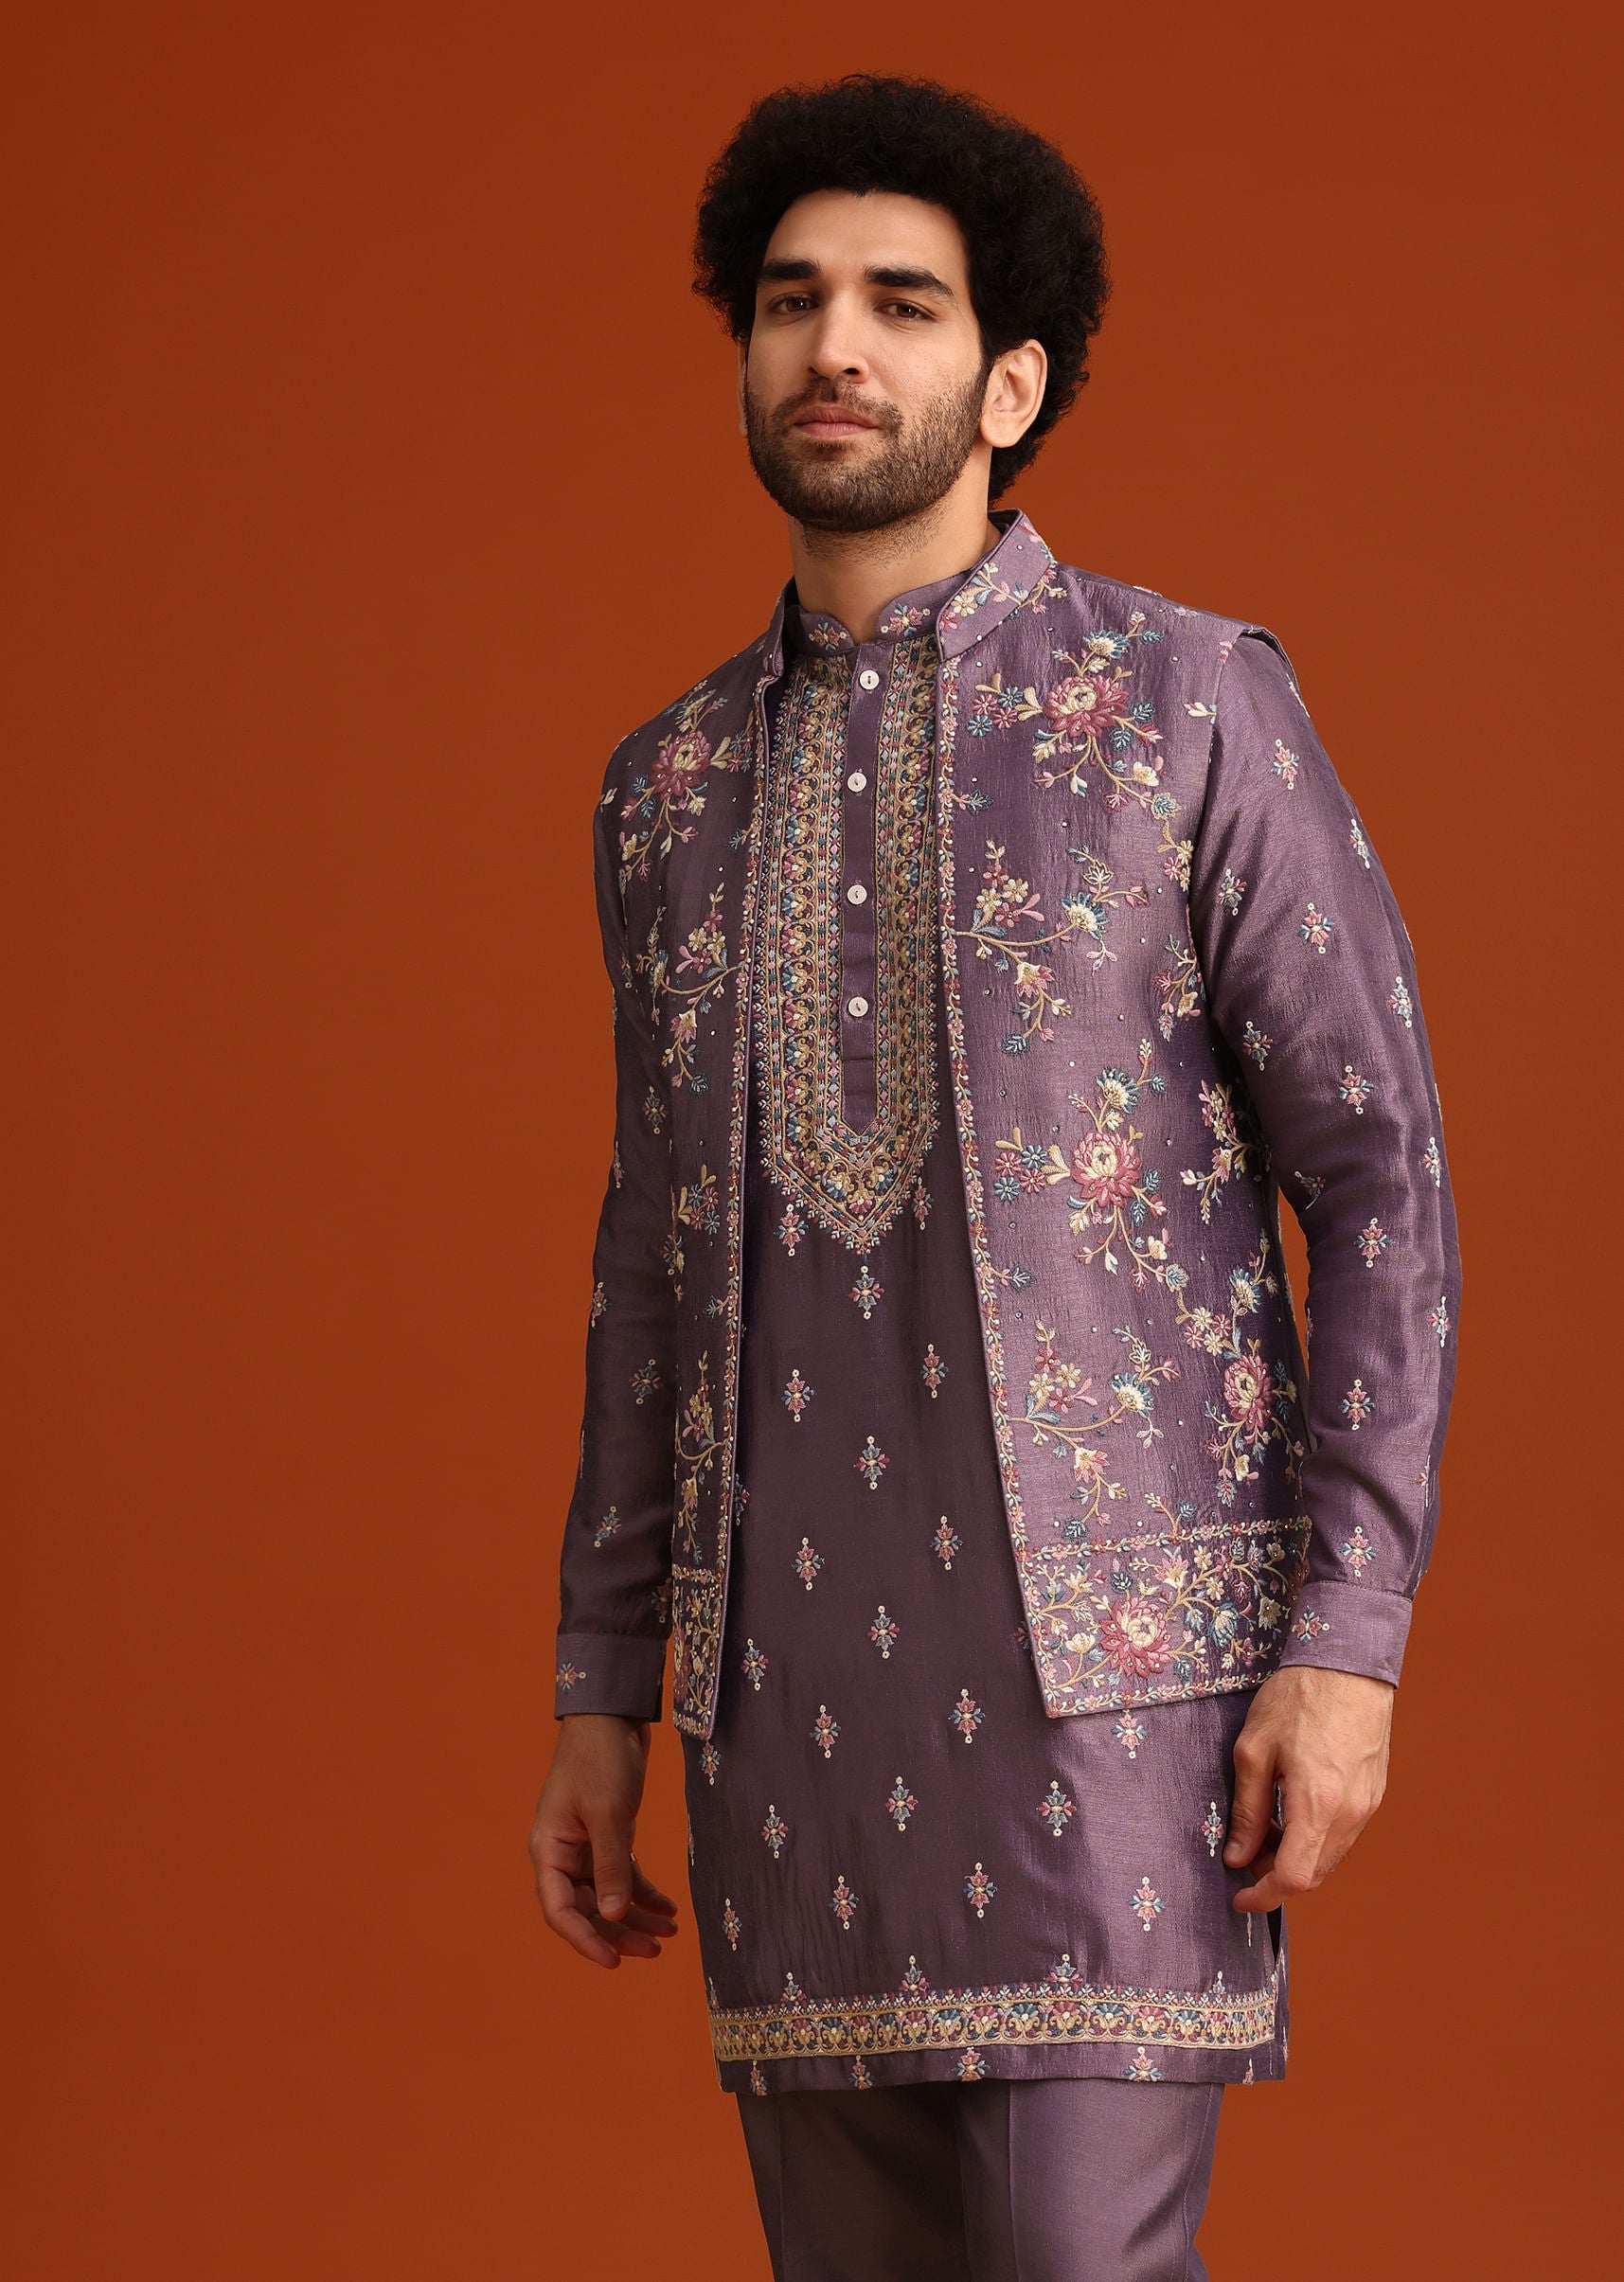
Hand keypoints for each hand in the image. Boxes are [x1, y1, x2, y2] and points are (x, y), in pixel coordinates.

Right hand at [529, 1713, 680, 1967]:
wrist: (614, 1714)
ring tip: (669, 1935)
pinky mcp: (608, 1835)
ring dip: (636, 1917)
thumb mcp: (609, 1814)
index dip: (586, 1940)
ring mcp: (585, 1845)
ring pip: (608, 1895)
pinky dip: (644, 1892)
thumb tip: (614, 1916)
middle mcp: (562, 1853)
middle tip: (656, 1952)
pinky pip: (623, 1874)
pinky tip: (669, 1909)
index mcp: (548, 1850)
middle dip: (620, 1933)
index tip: (615, 1962)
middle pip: (587, 1908)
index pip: (560, 1911)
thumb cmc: (601, 1758)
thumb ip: (610, 1867)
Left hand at [1224, 1665, 1393, 1912]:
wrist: (1349, 1662)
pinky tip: (1292, 1813)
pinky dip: (1316, 1840)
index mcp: (1318, 1804)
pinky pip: (1344, 1836)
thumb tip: (1237, 1856)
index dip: (1262, 1896)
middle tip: (1244, 1855)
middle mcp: (1351, 1813)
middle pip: (1314, 1874)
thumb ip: (1246, 1809)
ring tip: (1264, 1829)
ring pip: (1330, 1858)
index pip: (1293, 1878)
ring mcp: (1368, 1806)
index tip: (1238, 1897)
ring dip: (1297, 1858)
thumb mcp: (1254, 1749)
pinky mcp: (1375, 1794)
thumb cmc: (1297, 1698)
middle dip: (1275, 1876)